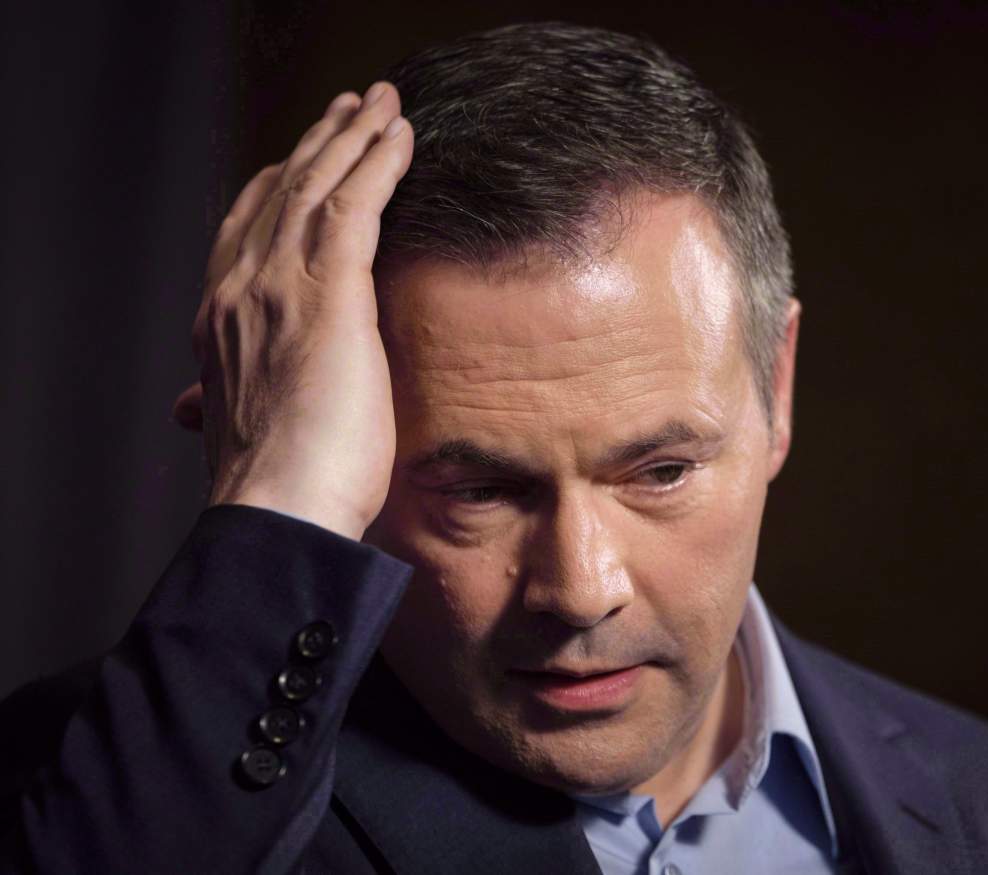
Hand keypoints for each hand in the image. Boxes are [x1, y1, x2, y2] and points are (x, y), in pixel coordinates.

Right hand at [171, 81, 413, 540]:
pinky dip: (378, 162)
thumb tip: (192, 406)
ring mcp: (281, 283)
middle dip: (318, 145)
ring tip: (382, 104)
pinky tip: (401, 136)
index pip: (248, 230)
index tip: (302, 161)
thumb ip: (228, 397)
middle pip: (282, 192)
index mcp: (223, 319)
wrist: (280, 508)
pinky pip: (356, 203)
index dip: (277, 187)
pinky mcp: (330, 290)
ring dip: (353, 137)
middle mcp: (242, 288)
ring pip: (318, 185)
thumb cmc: (277, 486)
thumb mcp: (245, 426)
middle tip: (350, 109)